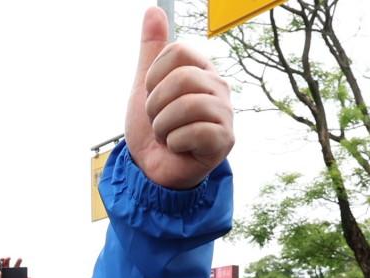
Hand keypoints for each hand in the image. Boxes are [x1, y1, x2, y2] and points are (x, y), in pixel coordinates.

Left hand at [124, 7, 233, 189]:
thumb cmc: (153, 128)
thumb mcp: (145, 86)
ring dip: (162, 126)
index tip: (152, 94)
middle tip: (158, 120)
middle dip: (155, 105)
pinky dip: (173, 143)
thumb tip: (153, 9)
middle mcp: (218, 88)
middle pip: (181, 78)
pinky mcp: (224, 141)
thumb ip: (151, 51)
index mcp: (201, 70)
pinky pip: (192, 132)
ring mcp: (224, 114)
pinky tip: (177, 148)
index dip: (153, 76)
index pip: (177, 51)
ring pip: (186, 105)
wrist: (152, 169)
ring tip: (166, 135)